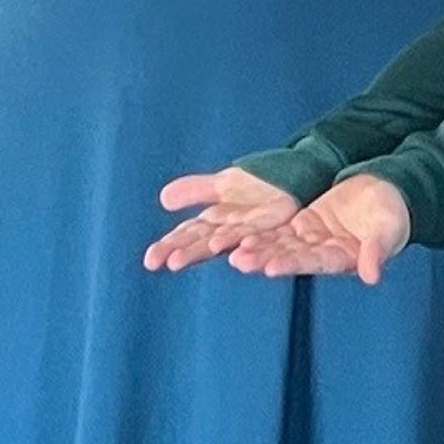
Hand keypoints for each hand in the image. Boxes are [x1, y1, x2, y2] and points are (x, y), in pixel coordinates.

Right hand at [145, 167, 301, 273]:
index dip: (169, 246)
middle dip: (186, 252)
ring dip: (213, 249)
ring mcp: (253, 232)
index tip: (150, 260)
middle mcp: (231, 230)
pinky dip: (250, 246)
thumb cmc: (258, 186)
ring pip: (229, 242)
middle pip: (203, 242)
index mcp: (215, 222)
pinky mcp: (276, 228)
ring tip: (199, 254)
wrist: (293, 179)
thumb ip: (195, 191)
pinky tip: (237, 250)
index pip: (187, 234)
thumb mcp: (222, 184)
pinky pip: (261, 237)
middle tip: (167, 263)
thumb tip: (163, 199)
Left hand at [241, 175, 412, 285]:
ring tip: (233, 254)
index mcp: (344, 257)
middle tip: (240, 261)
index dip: (294, 263)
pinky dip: (262, 235)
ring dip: (258, 250)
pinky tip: (240, 240)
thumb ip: (377, 251)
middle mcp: (323, 253)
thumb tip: (372, 276)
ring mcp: (312, 240)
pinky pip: (280, 232)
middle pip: (291, 257)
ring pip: (281, 246)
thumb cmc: (393, 214)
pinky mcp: (304, 225)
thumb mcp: (389, 230)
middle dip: (265, 259)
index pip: (315, 262)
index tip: (272, 267)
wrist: (387, 193)